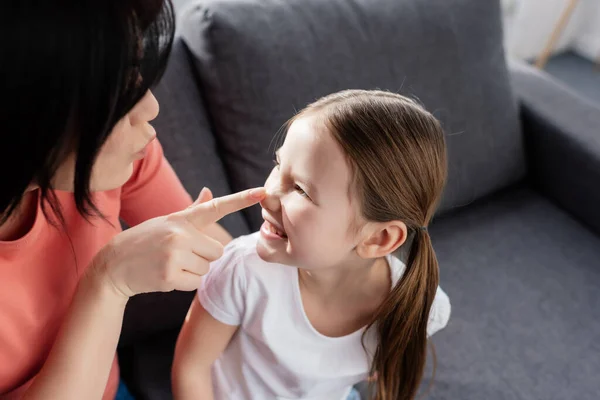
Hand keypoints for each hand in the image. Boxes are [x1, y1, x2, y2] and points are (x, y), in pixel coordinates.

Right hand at [93, 187, 264, 297]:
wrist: (113, 265)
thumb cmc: (144, 241)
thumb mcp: (166, 222)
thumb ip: (192, 210)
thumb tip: (208, 191)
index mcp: (181, 219)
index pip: (216, 206)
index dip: (241, 199)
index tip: (263, 192)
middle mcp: (180, 233)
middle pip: (217, 251)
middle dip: (203, 257)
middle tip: (179, 255)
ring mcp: (175, 254)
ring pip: (207, 268)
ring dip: (193, 271)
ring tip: (170, 264)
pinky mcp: (170, 274)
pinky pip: (196, 282)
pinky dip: (185, 283)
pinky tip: (166, 275)